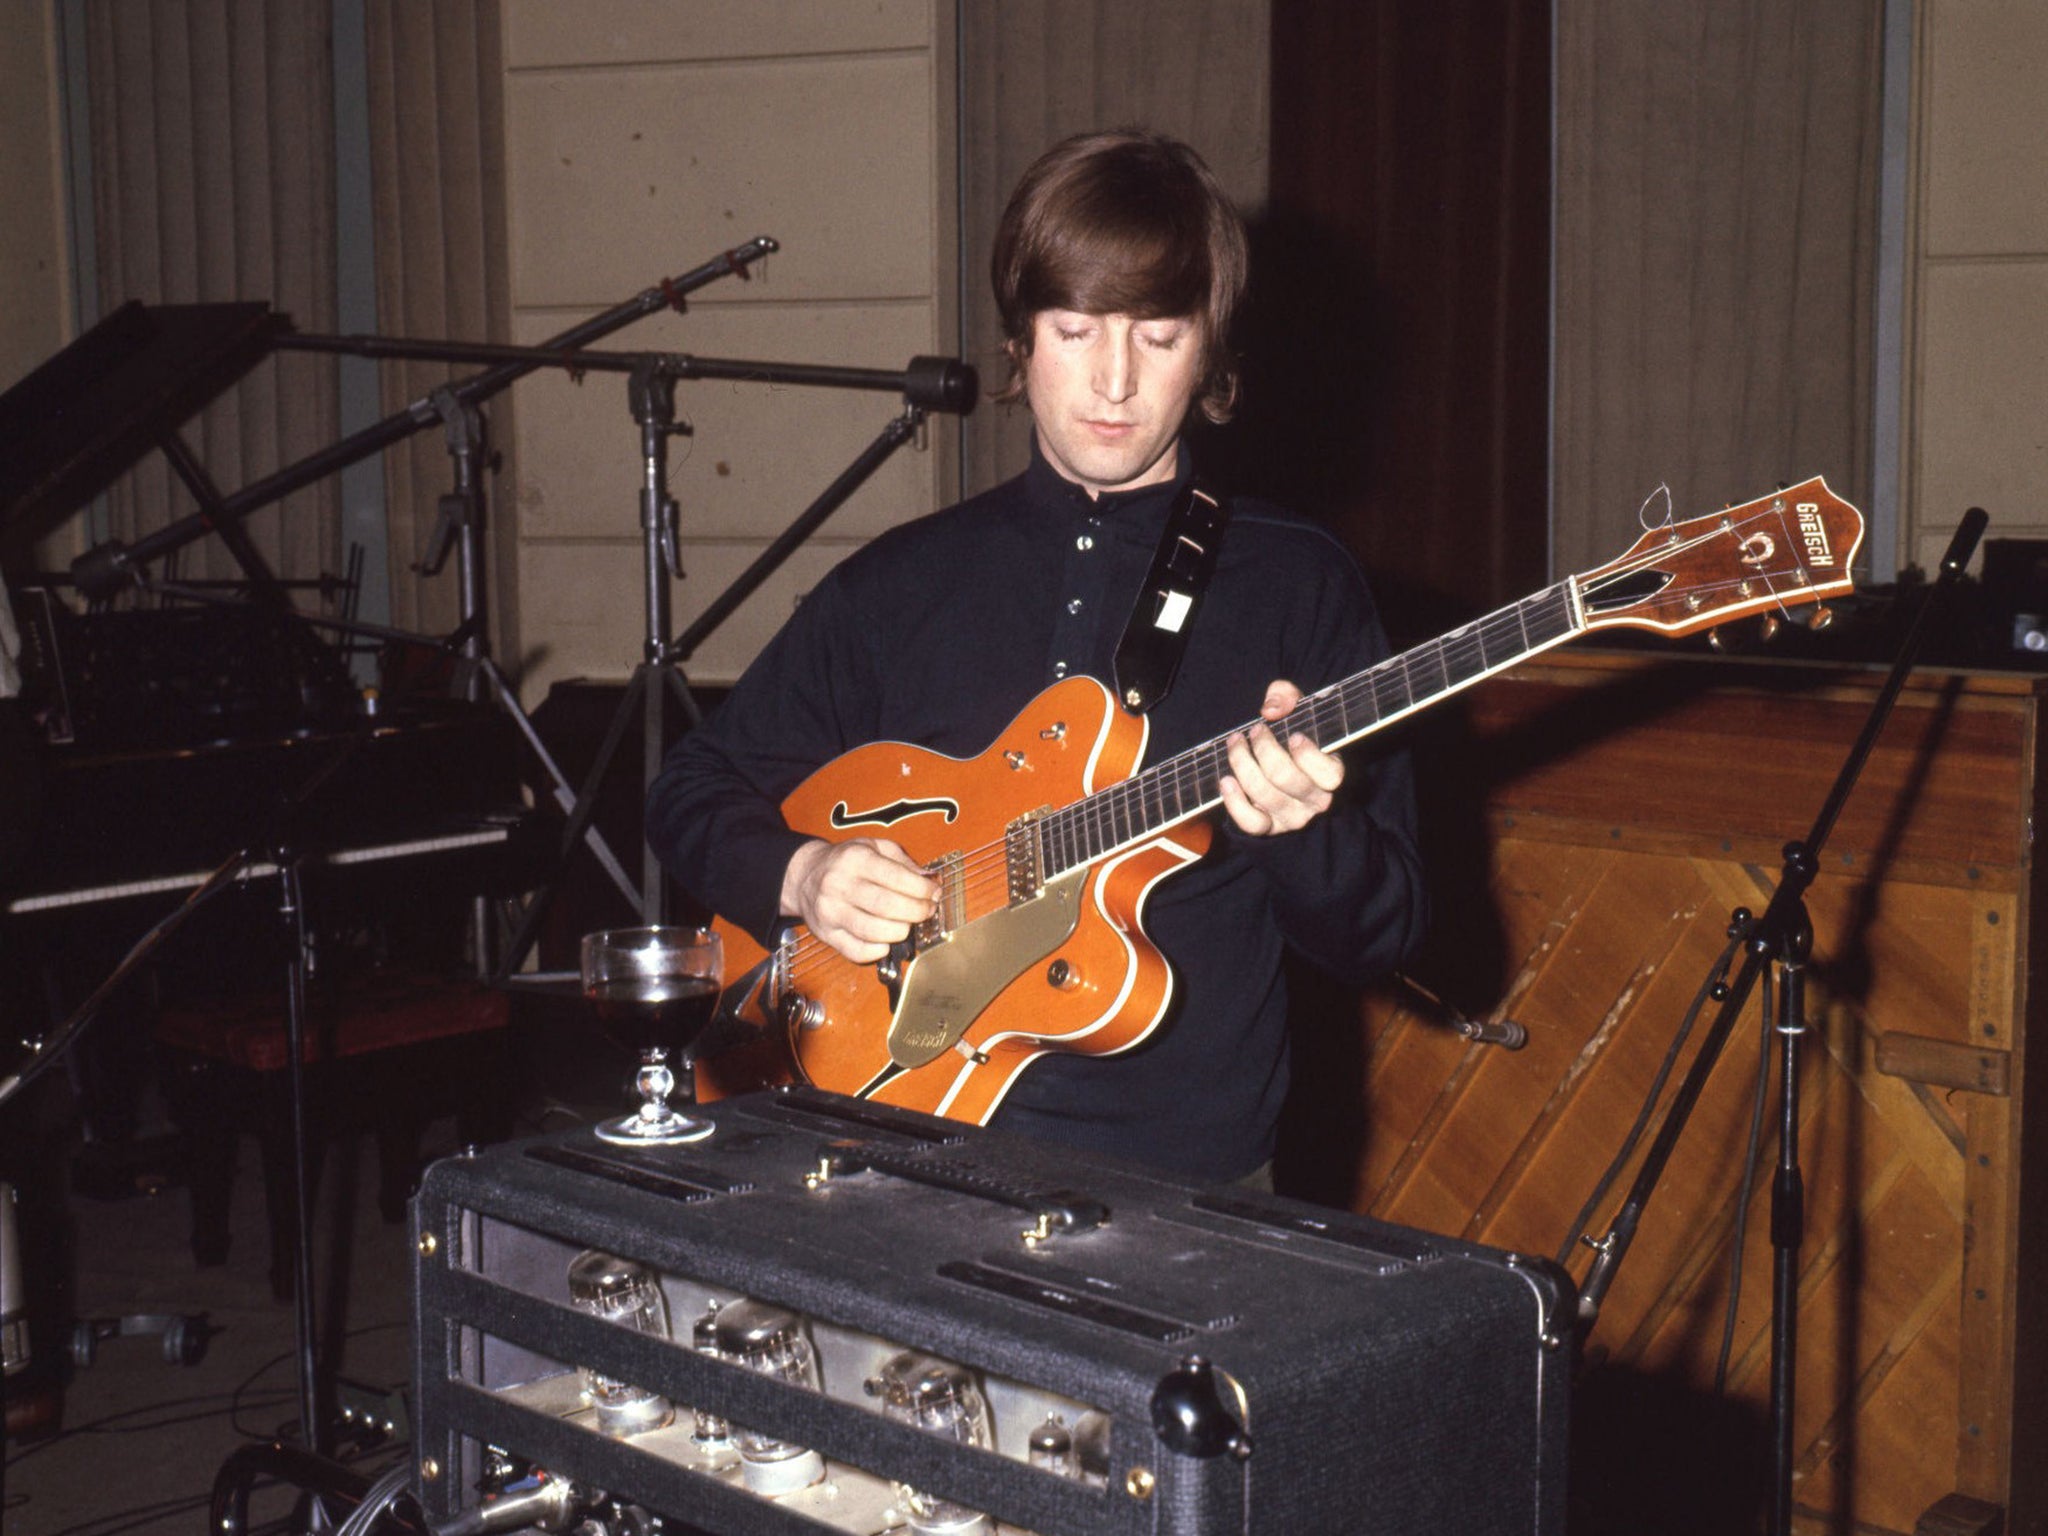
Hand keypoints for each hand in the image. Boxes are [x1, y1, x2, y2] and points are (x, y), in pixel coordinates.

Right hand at [780, 837, 937, 963]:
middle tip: (926, 910)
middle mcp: (839, 884)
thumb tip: (929, 881)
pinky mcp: (827, 934)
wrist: (804, 876)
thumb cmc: (845, 861)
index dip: (922, 889)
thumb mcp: (873, 846)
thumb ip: (903, 861)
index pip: (896, 877)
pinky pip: (857, 951)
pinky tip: (887, 940)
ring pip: (873, 931)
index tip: (934, 893)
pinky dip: (878, 951)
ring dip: (900, 932)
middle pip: (887, 906)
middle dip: (916, 912)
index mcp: (855, 859)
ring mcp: (831, 912)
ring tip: (907, 925)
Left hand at [1218, 680, 1343, 835]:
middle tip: (1255, 730)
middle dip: (1265, 749)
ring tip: (1235, 743)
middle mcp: (1316, 800)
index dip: (1310, 756)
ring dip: (1243, 764)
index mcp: (1331, 775)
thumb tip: (1271, 709)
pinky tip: (1226, 780)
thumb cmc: (1291, 735)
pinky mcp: (1269, 827)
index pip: (1330, 775)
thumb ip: (1287, 696)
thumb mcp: (1296, 708)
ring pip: (1266, 795)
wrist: (1280, 766)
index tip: (1294, 735)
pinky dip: (1235, 803)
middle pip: (1287, 779)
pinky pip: (1251, 824)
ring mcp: (1292, 817)